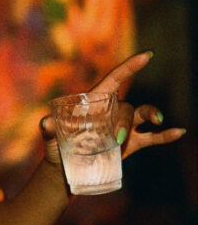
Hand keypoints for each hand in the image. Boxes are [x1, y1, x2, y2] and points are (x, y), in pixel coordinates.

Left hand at [40, 52, 186, 163]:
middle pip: (126, 106)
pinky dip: (166, 135)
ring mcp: (123, 127)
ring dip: (151, 115)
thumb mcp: (51, 137)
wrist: (66, 169)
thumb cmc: (56, 147)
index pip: (114, 79)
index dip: (130, 67)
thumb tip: (46, 123)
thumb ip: (49, 129)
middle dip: (124, 122)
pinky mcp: (131, 144)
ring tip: (158, 122)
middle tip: (115, 140)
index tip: (148, 55)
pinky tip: (179, 132)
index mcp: (93, 102)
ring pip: (141, 115)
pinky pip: (153, 137)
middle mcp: (110, 111)